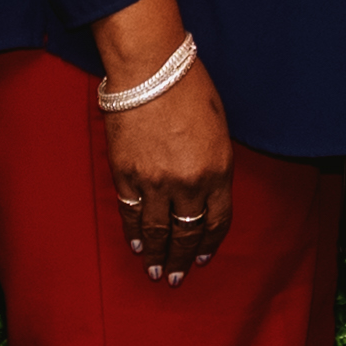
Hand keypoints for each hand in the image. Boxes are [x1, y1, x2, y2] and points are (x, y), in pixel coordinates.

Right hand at [93, 0, 230, 283]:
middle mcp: (188, 182)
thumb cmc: (190, 87)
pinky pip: (130, 212)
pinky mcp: (126, 174)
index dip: (210, 243)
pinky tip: (137, 244)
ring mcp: (155, 181)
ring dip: (157, 254)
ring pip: (156, 230)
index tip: (203, 257)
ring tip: (156, 270)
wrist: (151, 68)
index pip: (217, 220)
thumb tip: (206, 190)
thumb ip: (215, 163)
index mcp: (218, 169)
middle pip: (186, 232)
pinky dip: (134, 232)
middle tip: (177, 277)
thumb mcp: (219, 127)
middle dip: (182, 259)